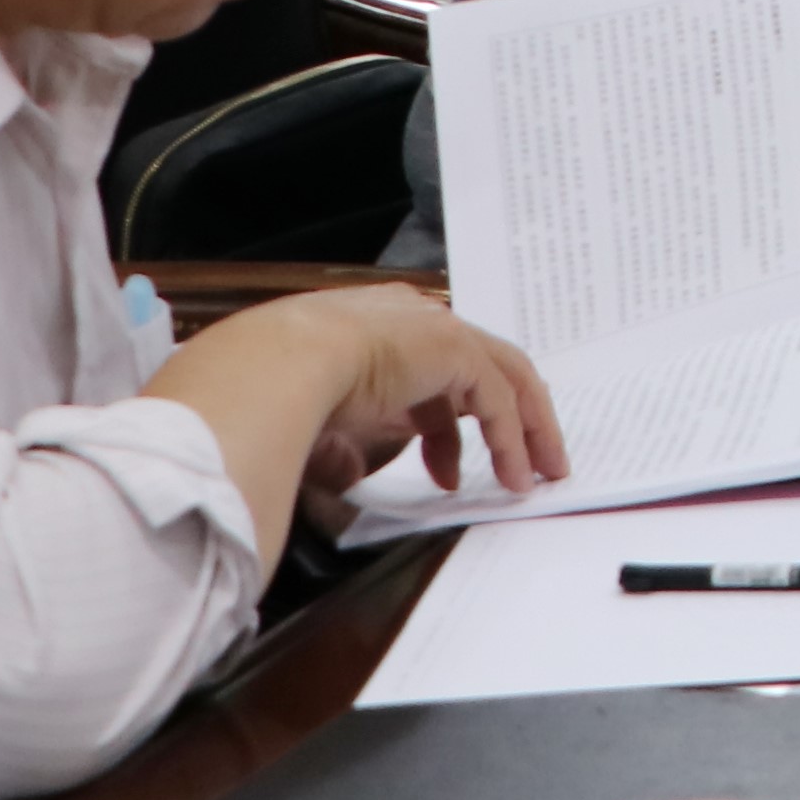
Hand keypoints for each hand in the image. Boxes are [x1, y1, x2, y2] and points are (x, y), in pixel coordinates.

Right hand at [252, 281, 566, 504]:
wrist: (273, 367)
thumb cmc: (272, 399)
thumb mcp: (310, 428)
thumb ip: (336, 449)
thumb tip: (348, 473)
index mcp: (372, 328)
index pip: (428, 369)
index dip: (444, 420)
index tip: (447, 464)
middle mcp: (411, 320)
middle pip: (481, 367)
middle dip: (506, 418)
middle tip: (518, 463)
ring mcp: (437, 330)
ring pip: (503, 380)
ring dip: (524, 431)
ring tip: (527, 479)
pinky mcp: (456, 350)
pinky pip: (499, 401)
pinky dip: (512, 440)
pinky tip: (515, 476)